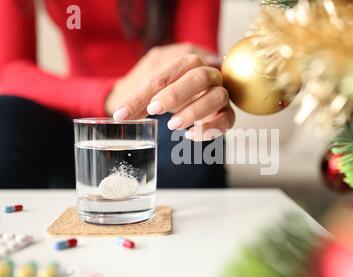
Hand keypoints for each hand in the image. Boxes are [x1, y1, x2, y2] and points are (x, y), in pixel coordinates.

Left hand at [106, 43, 233, 140]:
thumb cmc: (164, 89)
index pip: (166, 73)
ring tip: (172, 125)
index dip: (144, 93)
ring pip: (218, 96)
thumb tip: (122, 115)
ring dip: (194, 111)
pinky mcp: (226, 113)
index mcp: (187, 61)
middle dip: (176, 94)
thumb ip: (137, 97)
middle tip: (154, 109)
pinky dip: (210, 127)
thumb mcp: (146, 88)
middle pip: (199, 77)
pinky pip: (227, 118)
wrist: (181, 97)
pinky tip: (190, 135)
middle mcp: (208, 74)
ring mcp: (220, 93)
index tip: (124, 113)